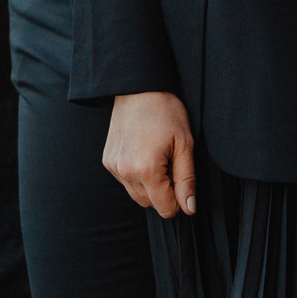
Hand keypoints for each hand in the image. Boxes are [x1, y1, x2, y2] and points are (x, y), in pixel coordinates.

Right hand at [102, 91, 196, 216]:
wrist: (138, 88)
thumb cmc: (165, 111)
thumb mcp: (184, 144)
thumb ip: (186, 180)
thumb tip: (189, 208)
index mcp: (147, 170)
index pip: (165, 209)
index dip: (179, 199)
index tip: (181, 179)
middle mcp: (126, 172)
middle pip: (150, 204)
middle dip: (164, 192)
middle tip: (170, 163)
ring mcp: (114, 167)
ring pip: (136, 195)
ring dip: (149, 185)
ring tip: (157, 157)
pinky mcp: (107, 160)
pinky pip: (125, 181)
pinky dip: (136, 175)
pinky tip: (143, 153)